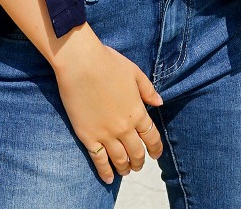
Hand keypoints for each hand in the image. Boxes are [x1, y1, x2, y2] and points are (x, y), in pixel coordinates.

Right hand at [51, 27, 163, 183]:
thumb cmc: (107, 62)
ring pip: (120, 160)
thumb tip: (159, 104)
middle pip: (137, 153)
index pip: (152, 137)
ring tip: (125, 170)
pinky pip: (99, 161)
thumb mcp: (134, 72)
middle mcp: (124, 128)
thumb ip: (148, 90)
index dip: (155, 148)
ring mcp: (106, 134)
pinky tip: (109, 178)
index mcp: (137, 111)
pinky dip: (105, 172)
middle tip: (138, 164)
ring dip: (125, 168)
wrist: (80, 63)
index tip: (155, 154)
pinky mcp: (88, 137)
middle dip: (139, 162)